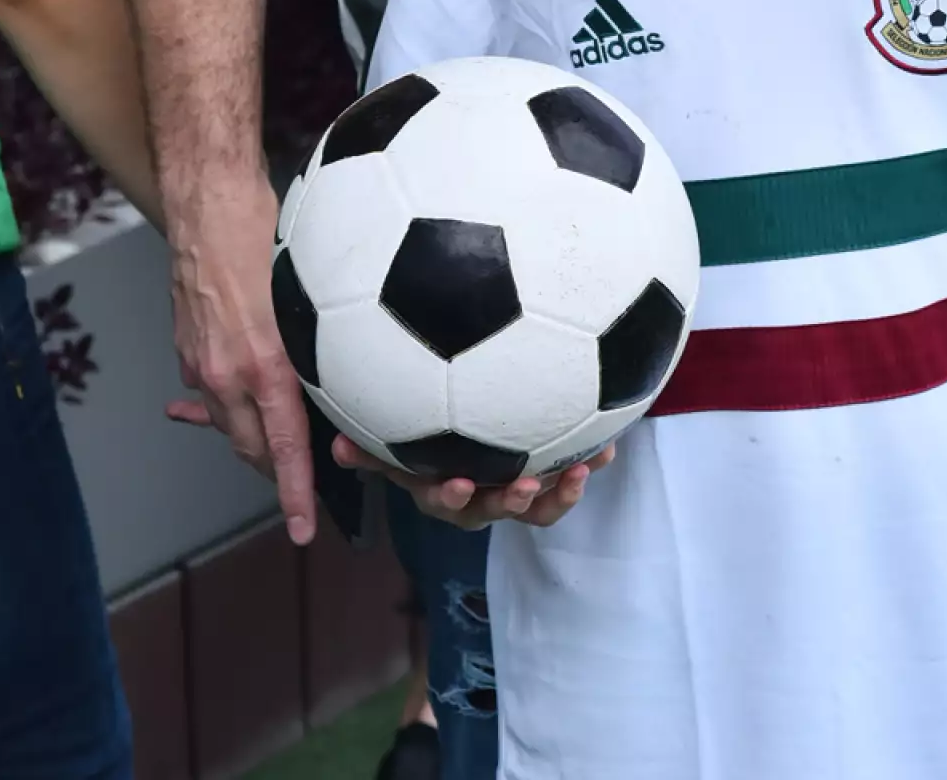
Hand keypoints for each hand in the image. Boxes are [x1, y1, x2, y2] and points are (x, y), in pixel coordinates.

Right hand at [163, 173, 317, 543]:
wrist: (208, 200)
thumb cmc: (266, 230)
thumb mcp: (313, 291)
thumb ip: (325, 342)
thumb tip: (350, 376)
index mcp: (265, 363)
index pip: (285, 446)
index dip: (295, 492)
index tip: (302, 529)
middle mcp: (226, 373)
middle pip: (253, 448)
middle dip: (279, 471)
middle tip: (310, 482)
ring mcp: (201, 362)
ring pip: (232, 423)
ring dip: (259, 437)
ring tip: (290, 439)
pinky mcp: (188, 348)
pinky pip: (213, 392)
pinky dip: (236, 402)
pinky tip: (254, 391)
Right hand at [333, 433, 615, 528]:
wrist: (453, 435)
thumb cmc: (417, 437)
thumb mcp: (390, 446)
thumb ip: (366, 451)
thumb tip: (336, 448)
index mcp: (444, 492)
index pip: (446, 501)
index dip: (452, 497)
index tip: (460, 482)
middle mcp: (480, 499)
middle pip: (498, 511)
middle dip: (514, 501)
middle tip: (529, 484)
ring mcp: (513, 491)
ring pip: (538, 507)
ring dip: (560, 494)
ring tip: (583, 472)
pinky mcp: (545, 475)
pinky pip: (565, 479)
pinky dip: (586, 467)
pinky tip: (610, 449)